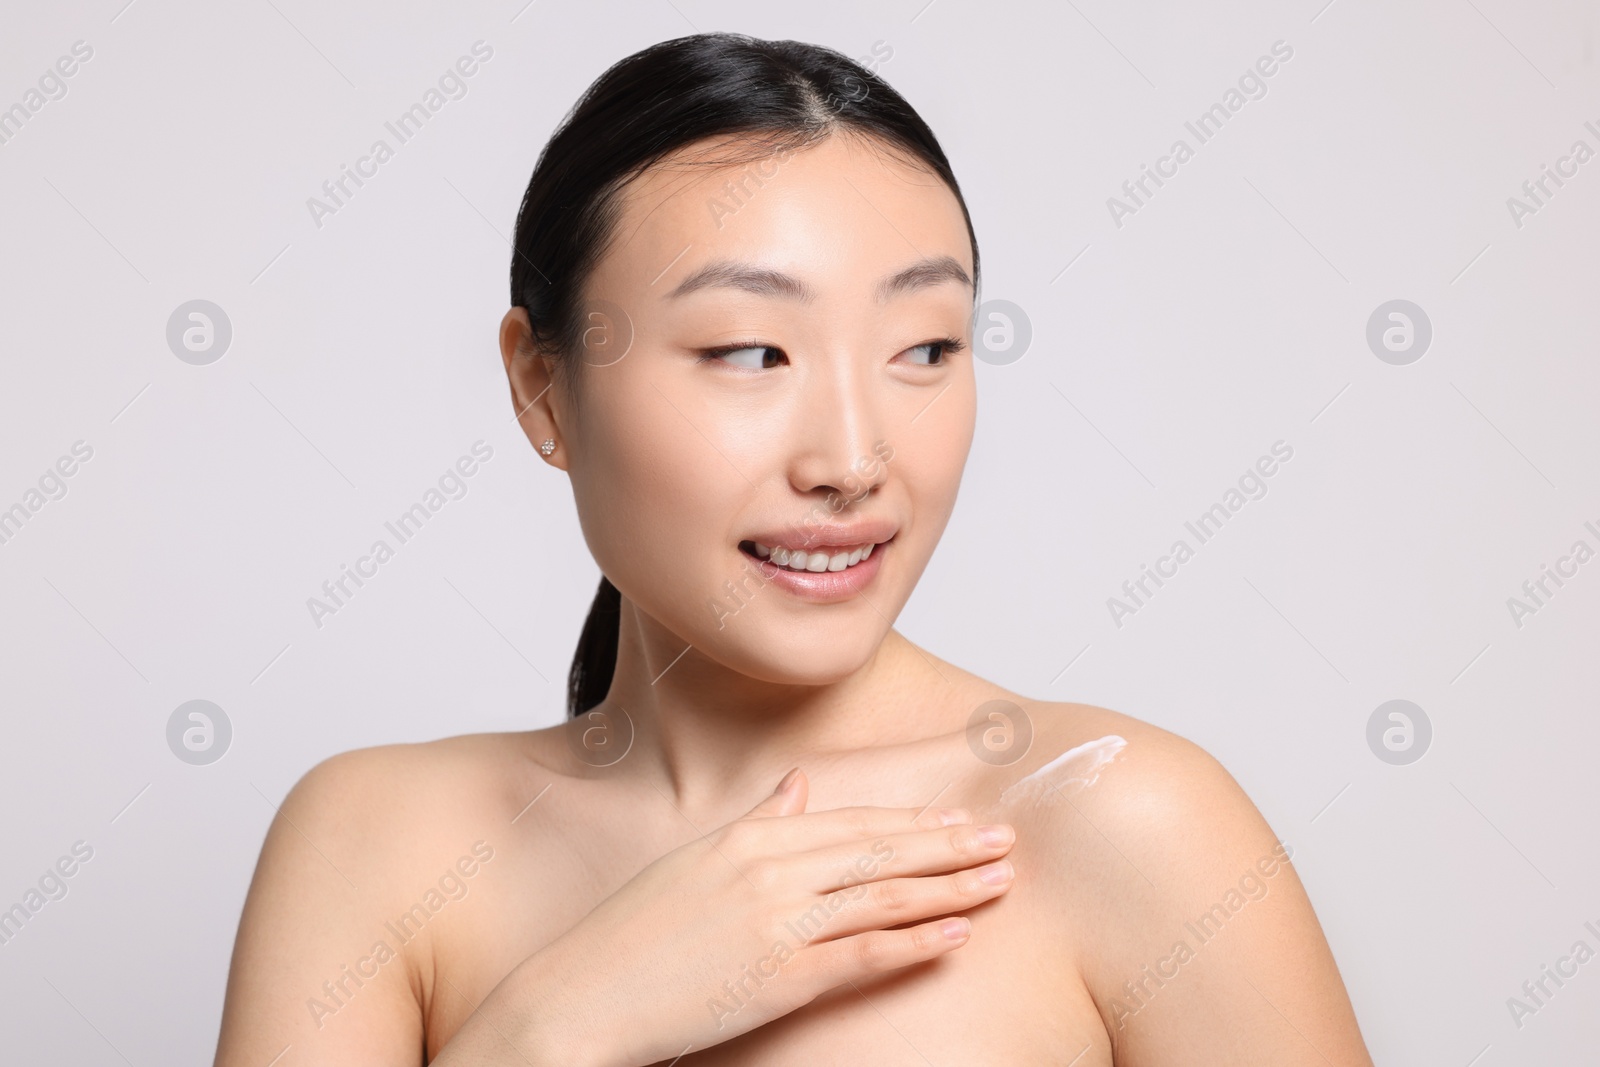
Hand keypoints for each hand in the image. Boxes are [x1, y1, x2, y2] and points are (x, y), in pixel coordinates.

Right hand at [518, 768, 1015, 1064]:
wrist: (578, 997)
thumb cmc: (629, 937)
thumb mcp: (694, 863)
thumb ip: (756, 823)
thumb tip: (799, 789)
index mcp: (748, 837)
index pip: (851, 822)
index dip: (912, 823)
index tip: (958, 821)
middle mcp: (769, 867)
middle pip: (880, 850)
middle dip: (948, 845)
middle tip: (1005, 839)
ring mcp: (776, 920)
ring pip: (884, 895)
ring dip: (950, 887)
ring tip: (1000, 880)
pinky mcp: (778, 976)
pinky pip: (864, 954)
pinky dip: (915, 942)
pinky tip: (957, 935)